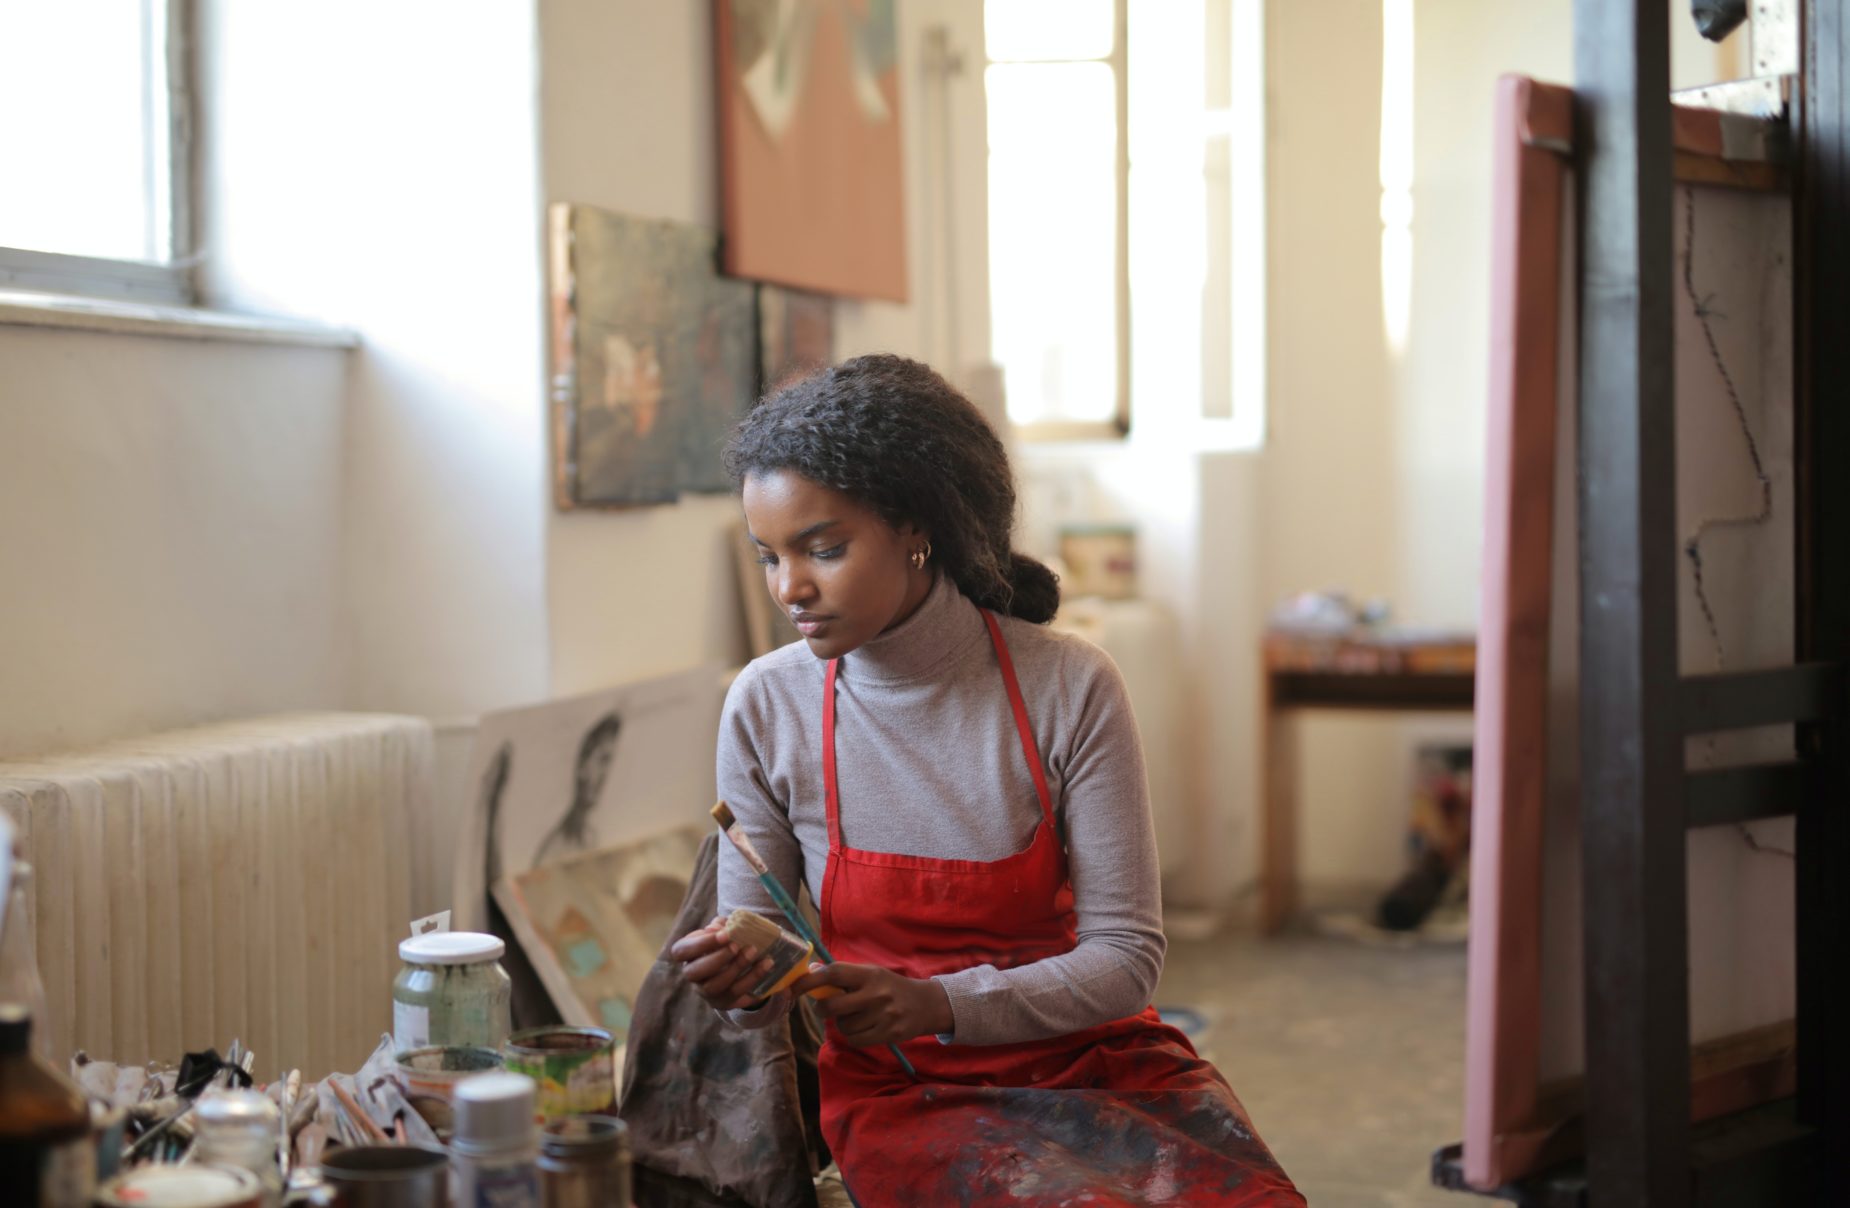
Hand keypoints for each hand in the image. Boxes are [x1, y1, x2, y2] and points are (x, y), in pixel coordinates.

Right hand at [668, 916, 776, 1010]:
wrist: (737, 968)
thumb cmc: (724, 944)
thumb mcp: (721, 932)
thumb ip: (721, 926)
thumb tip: (719, 927)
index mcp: (687, 955)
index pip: (680, 951)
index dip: (701, 943)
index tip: (724, 934)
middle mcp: (693, 976)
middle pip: (694, 972)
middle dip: (718, 958)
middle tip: (737, 946)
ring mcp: (707, 992)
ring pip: (716, 986)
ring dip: (737, 968)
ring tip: (754, 951)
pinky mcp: (725, 1002)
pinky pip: (738, 995)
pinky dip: (753, 978)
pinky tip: (766, 964)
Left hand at [788, 962, 953, 1046]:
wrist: (926, 1005)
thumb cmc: (891, 987)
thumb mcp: (871, 973)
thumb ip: (844, 974)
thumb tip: (813, 970)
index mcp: (869, 974)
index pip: (834, 974)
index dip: (810, 981)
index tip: (793, 988)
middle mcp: (876, 994)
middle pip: (832, 1006)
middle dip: (823, 1009)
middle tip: (827, 1008)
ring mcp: (882, 1015)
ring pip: (843, 1026)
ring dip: (843, 1023)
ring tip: (856, 1017)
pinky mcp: (887, 1034)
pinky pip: (855, 1040)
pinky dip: (853, 1036)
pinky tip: (864, 1028)